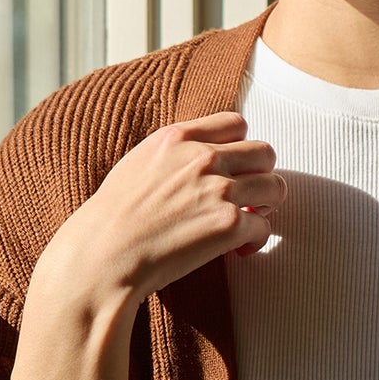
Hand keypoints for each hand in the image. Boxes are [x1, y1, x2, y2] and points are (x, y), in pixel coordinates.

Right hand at [33, 111, 283, 318]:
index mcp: (178, 138)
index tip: (234, 168)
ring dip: (266, 207)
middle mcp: (203, 158)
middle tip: (250, 198)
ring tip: (248, 223)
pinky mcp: (229, 225)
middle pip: (264, 153)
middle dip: (261, 175)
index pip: (236, 123)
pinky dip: (256, 240)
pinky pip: (264, 227)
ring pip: (275, 187)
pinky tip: (238, 250)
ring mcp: (219, 190)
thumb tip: (202, 158)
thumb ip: (174, 154)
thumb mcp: (138, 164)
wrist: (103, 255)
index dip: (240, 148)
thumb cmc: (112, 218)